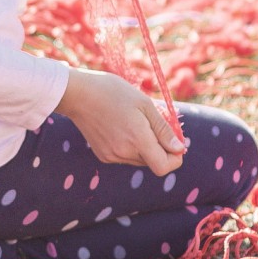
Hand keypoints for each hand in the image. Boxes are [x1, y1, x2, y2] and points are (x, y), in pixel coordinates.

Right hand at [56, 68, 184, 175]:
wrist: (78, 94)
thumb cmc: (113, 92)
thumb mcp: (144, 104)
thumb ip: (163, 129)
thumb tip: (179, 149)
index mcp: (137, 139)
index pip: (163, 166)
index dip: (174, 159)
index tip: (175, 143)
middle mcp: (124, 153)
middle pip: (153, 162)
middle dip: (160, 148)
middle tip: (153, 124)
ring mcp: (112, 156)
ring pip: (139, 160)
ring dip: (145, 147)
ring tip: (135, 122)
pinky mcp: (102, 155)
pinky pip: (125, 157)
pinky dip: (130, 147)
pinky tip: (121, 127)